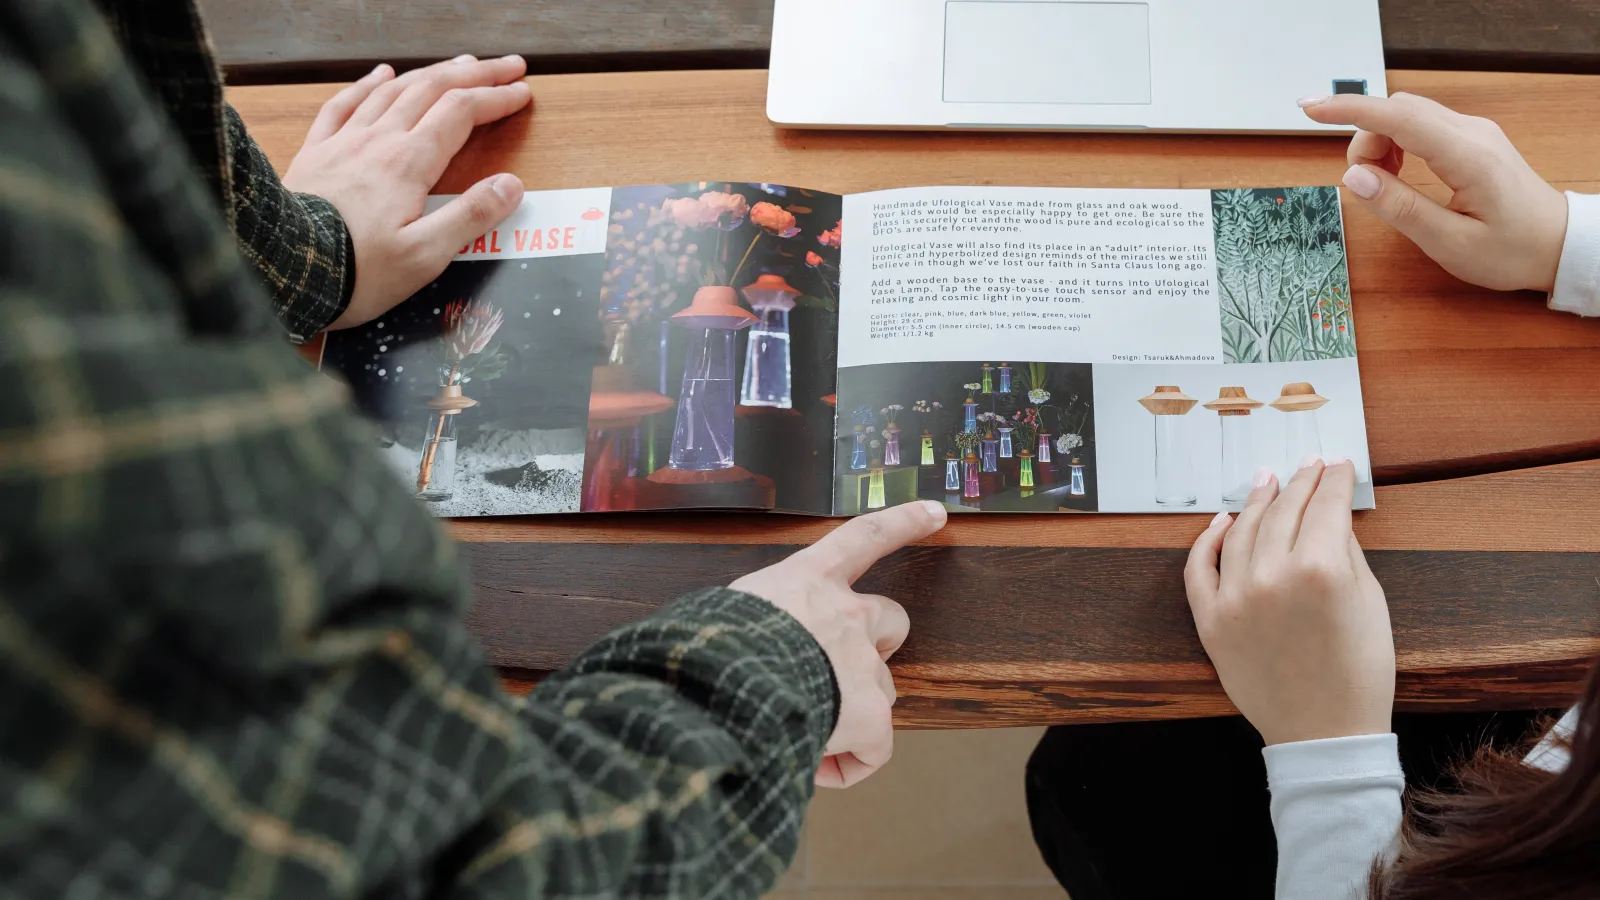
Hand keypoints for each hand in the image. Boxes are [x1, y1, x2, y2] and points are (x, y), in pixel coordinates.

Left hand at [282, 55, 533, 329]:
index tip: (521, 92)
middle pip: (433, 89)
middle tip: (506, 65)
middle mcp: (378, 141)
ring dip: (431, 72)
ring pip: (393, 90)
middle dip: (474, 73)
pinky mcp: (316, 153)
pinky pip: (344, 104)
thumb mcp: (426, 255)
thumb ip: (471, 217)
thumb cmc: (357, 271)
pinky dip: (368, 84)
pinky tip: (381, 74)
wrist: (283, 271)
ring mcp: (344, 142)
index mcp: (409, 163)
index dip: (495, 98)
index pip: (461, 113)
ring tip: (458, 64)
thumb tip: (511, 185)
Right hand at [730, 501, 947, 787]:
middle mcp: (845, 613)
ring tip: (807, 732)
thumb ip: (752, 620)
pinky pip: (872, 749)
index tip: (935, 513)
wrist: (726, 680)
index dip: (902, 523)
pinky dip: (848, 763)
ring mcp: (862, 662)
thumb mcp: (724, 610)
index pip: (863, 537)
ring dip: (856, 710)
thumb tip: (745, 653)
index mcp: (806, 578)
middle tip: (846, 674)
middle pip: (890, 622)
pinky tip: (812, 767)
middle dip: (879, 646)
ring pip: (883, 690)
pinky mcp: (870, 714)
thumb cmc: (708, 644)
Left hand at [1184, 460, 1393, 745]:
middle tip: (1307, 465)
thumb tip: (1331, 513)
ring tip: (1267, 481)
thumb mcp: (1369, 603)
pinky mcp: (1209, 620)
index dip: (1334, 481)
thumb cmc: (1359, 671)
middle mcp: (1272, 576)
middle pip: (1284, 512)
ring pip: (1241, 531)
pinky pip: (1200, 568)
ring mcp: (1235, 598)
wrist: (1324, 732)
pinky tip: (1222, 520)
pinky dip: (1208, 540)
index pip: (1326, 507)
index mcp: (1321, 570)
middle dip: (1300, 484)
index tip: (1338, 464)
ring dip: (1256, 502)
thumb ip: (1346, 551)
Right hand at [1301, 92, 1566, 291]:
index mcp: (1468, 156)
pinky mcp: (1471, 138)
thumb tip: (1354, 177)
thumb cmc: (1511, 251)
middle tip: (1365, 187)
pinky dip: (1397, 145)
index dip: (1349, 111)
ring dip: (1380, 144)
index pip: (1398, 118)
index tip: (1308, 109)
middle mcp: (1471, 132)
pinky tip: (1401, 176)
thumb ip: (1400, 208)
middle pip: (1398, 112)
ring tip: (1386, 187)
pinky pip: (1421, 126)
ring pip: (1407, 116)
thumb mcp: (1450, 242)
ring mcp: (1473, 131)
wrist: (1558, 244)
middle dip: (1364, 141)